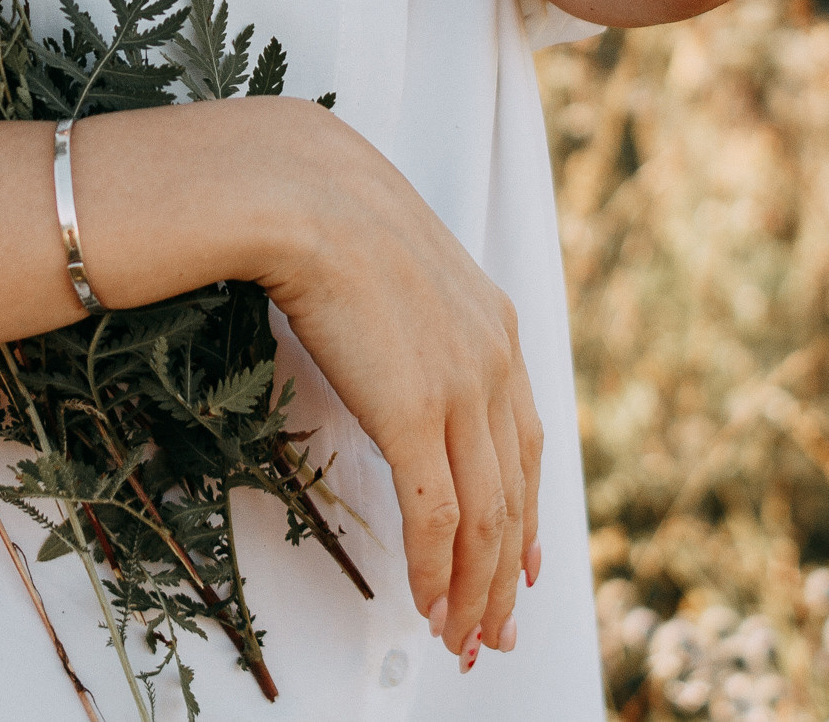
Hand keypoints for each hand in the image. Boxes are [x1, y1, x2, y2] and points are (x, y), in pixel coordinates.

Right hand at [248, 97, 539, 665]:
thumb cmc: (325, 212)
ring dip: (473, 590)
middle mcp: (494, 362)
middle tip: (494, 629)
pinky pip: (437, 517)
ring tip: (461, 637)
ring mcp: (461, 389)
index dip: (526, 515)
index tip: (521, 564)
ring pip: (486, 519)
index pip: (527, 444)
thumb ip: (416, 312)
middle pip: (515, 495)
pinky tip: (428, 602)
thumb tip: (391, 340)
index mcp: (496, 324)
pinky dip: (436, 571)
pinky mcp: (417, 413)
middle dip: (504, 574)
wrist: (301, 192)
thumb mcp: (400, 264)